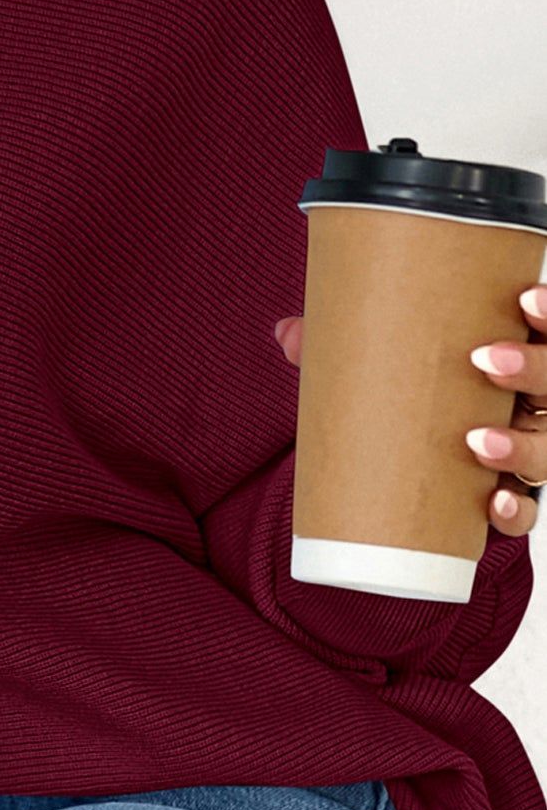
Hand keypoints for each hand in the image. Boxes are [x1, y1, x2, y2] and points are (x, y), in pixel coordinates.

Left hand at [271, 281, 546, 538]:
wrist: (412, 473)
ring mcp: (528, 454)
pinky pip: (526, 512)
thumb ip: (343, 349)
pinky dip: (515, 511)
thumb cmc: (411, 399)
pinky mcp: (510, 501)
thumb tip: (287, 332)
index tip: (522, 297)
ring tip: (476, 441)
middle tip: (481, 358)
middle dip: (533, 368)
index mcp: (517, 359)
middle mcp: (534, 406)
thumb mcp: (384, 368)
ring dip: (521, 446)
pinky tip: (494, 505)